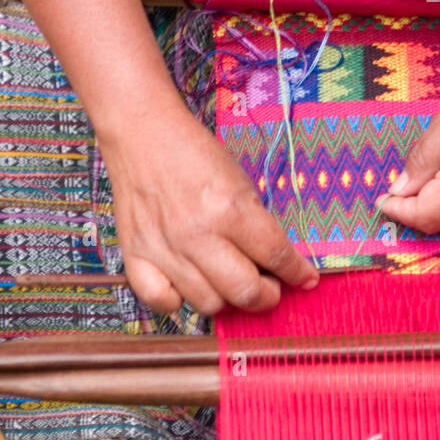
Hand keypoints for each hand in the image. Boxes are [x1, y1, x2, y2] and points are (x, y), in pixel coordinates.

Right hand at [99, 100, 318, 314]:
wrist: (143, 134)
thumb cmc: (195, 155)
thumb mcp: (241, 182)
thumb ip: (258, 225)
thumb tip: (279, 264)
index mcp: (230, 209)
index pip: (276, 256)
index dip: (297, 273)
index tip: (305, 280)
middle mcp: (197, 234)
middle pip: (245, 293)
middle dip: (267, 296)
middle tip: (269, 286)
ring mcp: (164, 249)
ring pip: (209, 305)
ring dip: (226, 298)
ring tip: (229, 281)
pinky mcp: (134, 255)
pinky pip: (161, 302)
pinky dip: (178, 300)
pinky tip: (187, 284)